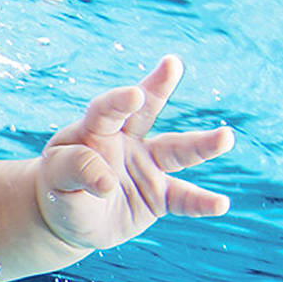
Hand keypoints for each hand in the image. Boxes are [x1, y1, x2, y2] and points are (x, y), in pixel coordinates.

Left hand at [35, 55, 233, 249]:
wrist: (71, 217)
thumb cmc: (60, 189)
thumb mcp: (56, 179)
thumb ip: (76, 171)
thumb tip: (107, 181)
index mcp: (94, 131)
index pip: (105, 111)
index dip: (119, 101)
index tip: (134, 96)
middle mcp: (125, 141)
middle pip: (146, 112)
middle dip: (158, 87)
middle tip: (172, 64)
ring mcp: (146, 165)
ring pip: (177, 151)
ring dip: (202, 145)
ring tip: (226, 137)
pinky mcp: (160, 194)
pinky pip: (183, 198)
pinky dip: (200, 202)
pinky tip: (220, 204)